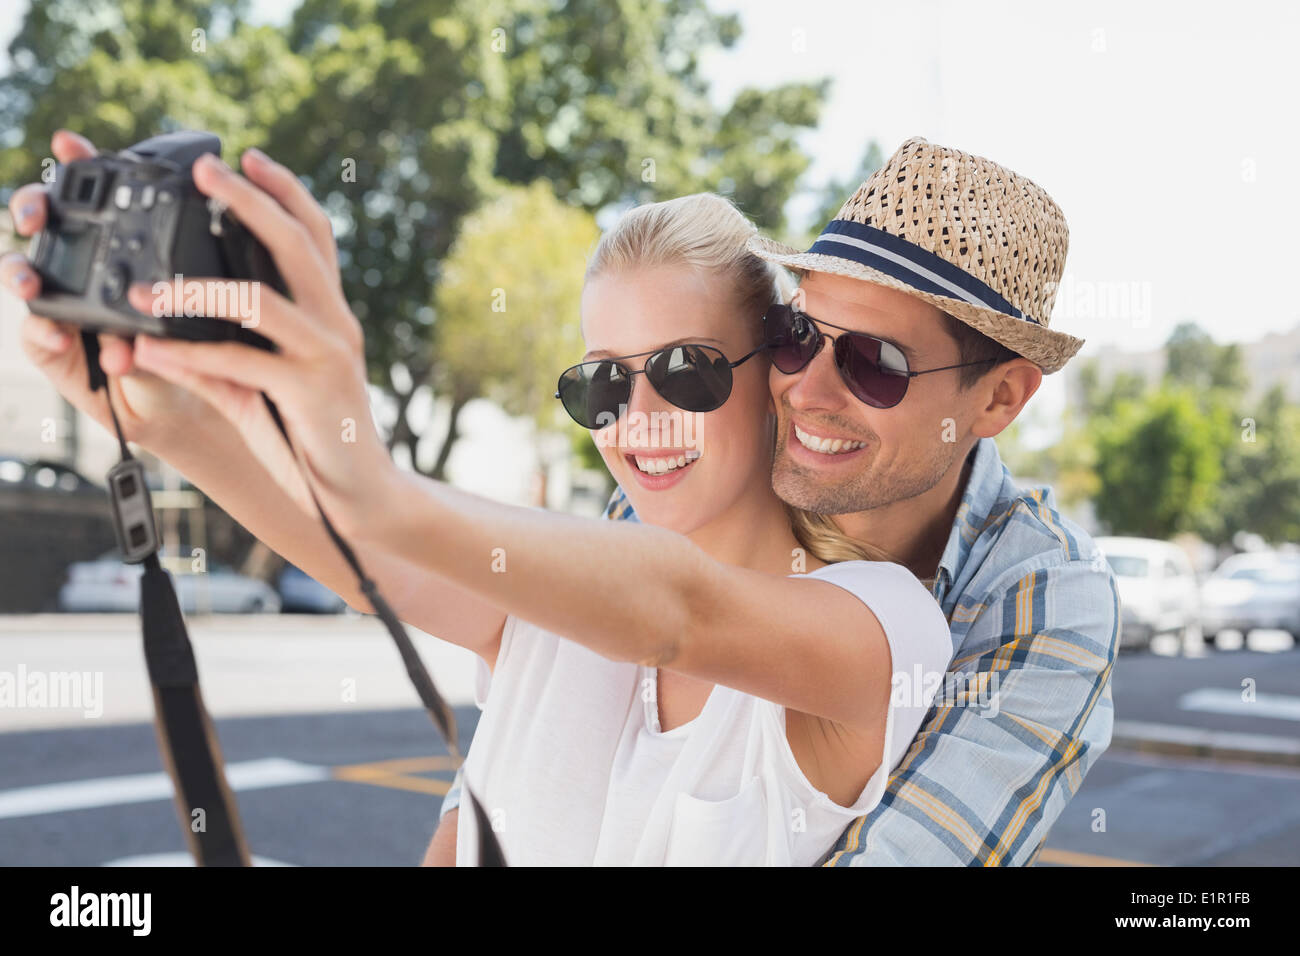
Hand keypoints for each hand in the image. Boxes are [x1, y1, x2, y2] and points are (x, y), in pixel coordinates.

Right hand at [2, 130, 212, 453]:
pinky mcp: (52, 343)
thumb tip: (218, 222)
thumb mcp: (207, 300)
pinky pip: (35, 331)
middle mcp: (84, 264)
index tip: (70, 144)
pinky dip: (45, 331)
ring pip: (22, 271)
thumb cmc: (201, 341)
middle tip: (38, 216)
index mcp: (123, 244)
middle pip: (42, 221)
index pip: (94, 193)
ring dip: (22, 272)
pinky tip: (62, 336)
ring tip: (31, 283)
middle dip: (32, 208)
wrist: (188, 399)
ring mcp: (60, 301)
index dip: (75, 163)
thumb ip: (204, 265)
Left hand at [130, 148, 393, 534]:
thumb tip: (161, 340)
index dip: (287, 192)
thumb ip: (224, 361)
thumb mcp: (267, 390)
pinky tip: (150, 353)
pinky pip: (242, 366)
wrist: (361, 496)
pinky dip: (189, 359)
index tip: (250, 156)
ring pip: (263, 300)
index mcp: (329, 317)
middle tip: (208, 169)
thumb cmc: (314, 439)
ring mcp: (326, 357)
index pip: (316, 239)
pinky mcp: (310, 393)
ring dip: (196, 289)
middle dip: (251, 202)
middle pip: (298, 246)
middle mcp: (335, 326)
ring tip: (147, 287)